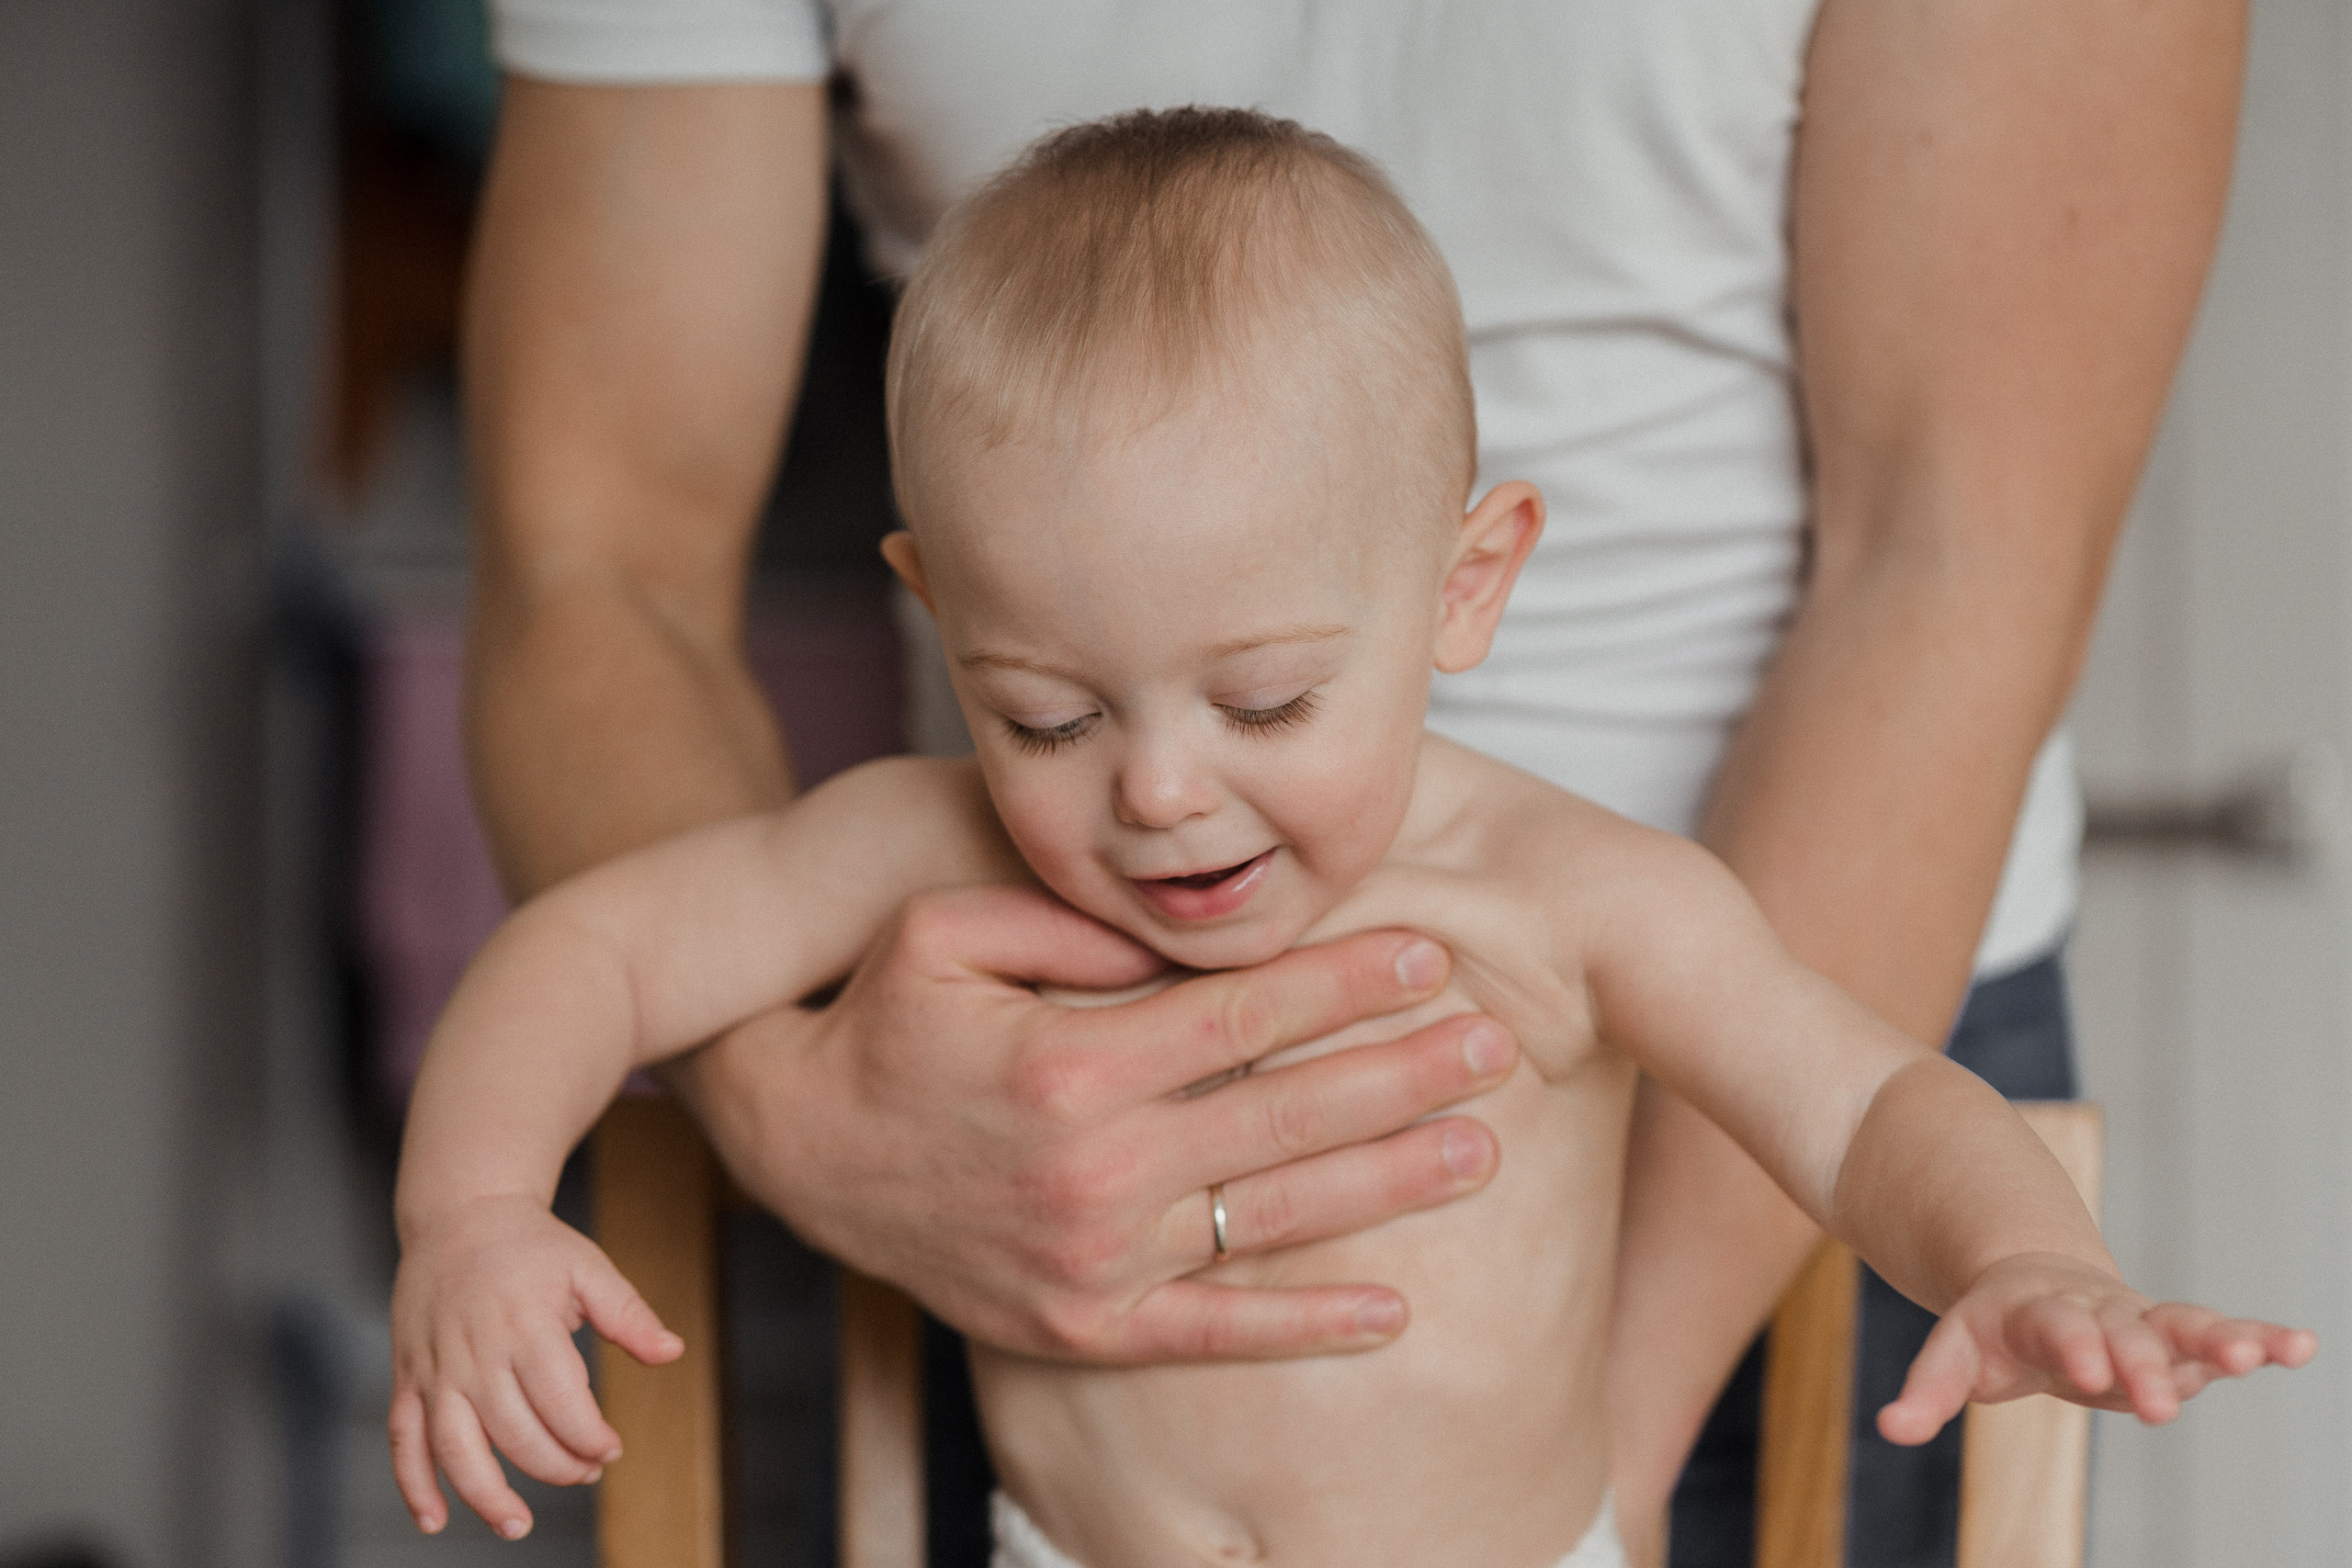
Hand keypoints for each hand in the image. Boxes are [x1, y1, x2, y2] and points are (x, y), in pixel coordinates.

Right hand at [388, 1194, 683, 1538]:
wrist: (460, 1216)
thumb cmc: (531, 1246)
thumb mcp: (588, 1268)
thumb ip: (629, 1315)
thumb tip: (673, 1353)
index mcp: (525, 1324)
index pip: (560, 1401)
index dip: (589, 1437)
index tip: (611, 1448)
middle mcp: (475, 1353)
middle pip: (514, 1432)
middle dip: (556, 1465)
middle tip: (585, 1471)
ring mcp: (436, 1368)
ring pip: (454, 1447)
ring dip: (485, 1494)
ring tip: (517, 1524)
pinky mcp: (407, 1377)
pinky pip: (402, 1440)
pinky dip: (413, 1485)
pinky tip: (435, 1520)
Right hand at [670, 884, 1517, 1361]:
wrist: (800, 1151)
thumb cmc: (884, 1018)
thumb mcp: (944, 929)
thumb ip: (1072, 921)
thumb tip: (1188, 927)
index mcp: (1071, 1063)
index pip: (1244, 1014)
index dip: (1346, 979)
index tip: (1430, 949)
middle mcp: (1094, 1169)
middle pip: (1287, 1116)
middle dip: (1404, 1074)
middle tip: (1497, 1043)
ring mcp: (1094, 1259)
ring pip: (1274, 1220)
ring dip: (1389, 1183)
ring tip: (1482, 1149)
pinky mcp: (1083, 1326)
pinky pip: (1215, 1333)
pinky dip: (1306, 1325)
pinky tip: (1394, 1310)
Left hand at [1878, 1251, 2316, 1443]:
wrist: (2031, 1284)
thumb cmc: (1993, 1331)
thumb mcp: (1955, 1353)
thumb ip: (1930, 1390)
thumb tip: (1891, 1428)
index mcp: (2037, 1310)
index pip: (2057, 1326)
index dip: (2073, 1345)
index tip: (2088, 1372)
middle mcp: (2097, 1310)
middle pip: (2125, 1332)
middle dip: (2143, 1364)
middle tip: (2162, 1405)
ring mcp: (2141, 1320)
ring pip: (2183, 1324)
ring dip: (2219, 1340)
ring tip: (2256, 1356)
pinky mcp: (2176, 1335)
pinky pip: (2222, 1334)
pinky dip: (2260, 1339)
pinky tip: (2299, 1347)